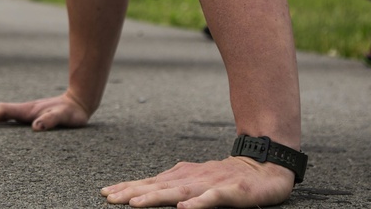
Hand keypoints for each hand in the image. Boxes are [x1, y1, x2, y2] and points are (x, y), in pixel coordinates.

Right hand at [0, 92, 90, 130]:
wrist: (79, 101)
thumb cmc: (73, 112)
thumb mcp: (65, 117)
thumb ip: (51, 120)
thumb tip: (36, 126)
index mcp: (27, 110)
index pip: (1, 111)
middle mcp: (23, 109)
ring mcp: (26, 111)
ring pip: (0, 112)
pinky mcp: (29, 115)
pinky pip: (7, 116)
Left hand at [100, 156, 293, 207]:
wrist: (264, 167)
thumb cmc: (228, 176)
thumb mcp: (197, 179)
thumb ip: (175, 182)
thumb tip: (149, 187)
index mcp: (183, 176)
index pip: (150, 183)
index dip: (128, 188)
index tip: (106, 193)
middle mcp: (192, 178)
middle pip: (158, 187)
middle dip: (132, 193)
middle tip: (109, 198)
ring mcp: (210, 184)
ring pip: (178, 192)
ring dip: (155, 197)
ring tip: (135, 203)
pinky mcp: (230, 192)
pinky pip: (211, 199)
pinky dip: (197, 204)